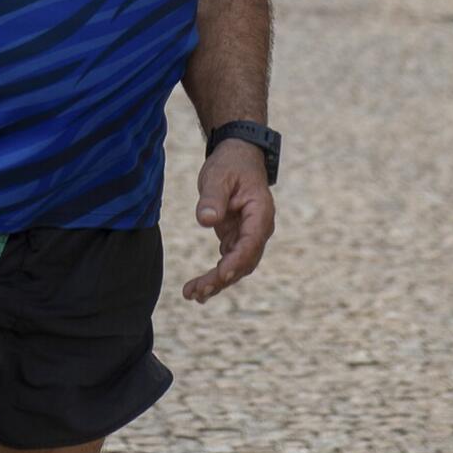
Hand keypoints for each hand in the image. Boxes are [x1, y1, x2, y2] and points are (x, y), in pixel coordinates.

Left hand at [183, 139, 274, 302]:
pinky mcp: (236, 238)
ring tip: (192, 295)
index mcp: (260, 212)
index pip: (251, 242)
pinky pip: (228, 261)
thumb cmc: (230, 164)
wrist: (237, 156)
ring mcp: (248, 235)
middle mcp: (258, 229)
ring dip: (216, 282)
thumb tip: (205, 220)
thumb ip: (213, 198)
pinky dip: (214, 275)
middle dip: (222, 279)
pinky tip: (197, 289)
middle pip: (244, 261)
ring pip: (236, 266)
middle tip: (198, 292)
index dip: (238, 260)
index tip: (222, 275)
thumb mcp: (218, 175)